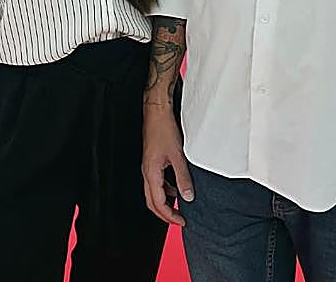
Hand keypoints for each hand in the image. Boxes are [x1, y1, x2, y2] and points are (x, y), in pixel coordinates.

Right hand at [142, 102, 191, 225]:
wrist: (156, 112)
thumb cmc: (163, 130)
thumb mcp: (177, 156)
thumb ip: (183, 178)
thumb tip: (188, 196)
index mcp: (151, 173)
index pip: (158, 203)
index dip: (170, 216)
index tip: (181, 221)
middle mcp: (147, 172)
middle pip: (152, 201)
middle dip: (165, 214)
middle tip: (178, 220)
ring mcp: (148, 167)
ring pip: (153, 192)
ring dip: (165, 201)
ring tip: (180, 205)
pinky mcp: (152, 161)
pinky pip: (156, 182)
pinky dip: (166, 189)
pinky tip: (177, 187)